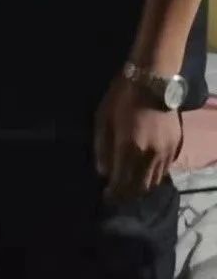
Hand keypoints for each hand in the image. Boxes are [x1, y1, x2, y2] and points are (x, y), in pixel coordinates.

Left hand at [95, 75, 183, 200]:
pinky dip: (152, 176)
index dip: (113, 193)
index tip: (106, 196)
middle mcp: (150, 156)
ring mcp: (166, 153)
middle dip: (127, 194)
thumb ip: (102, 148)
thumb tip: (103, 172)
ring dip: (140, 187)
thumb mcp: (103, 120)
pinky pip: (164, 171)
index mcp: (129, 149)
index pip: (121, 182)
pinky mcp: (175, 148)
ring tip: (129, 185)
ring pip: (154, 182)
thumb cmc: (121, 98)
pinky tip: (143, 172)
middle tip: (116, 194)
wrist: (153, 82)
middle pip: (140, 187)